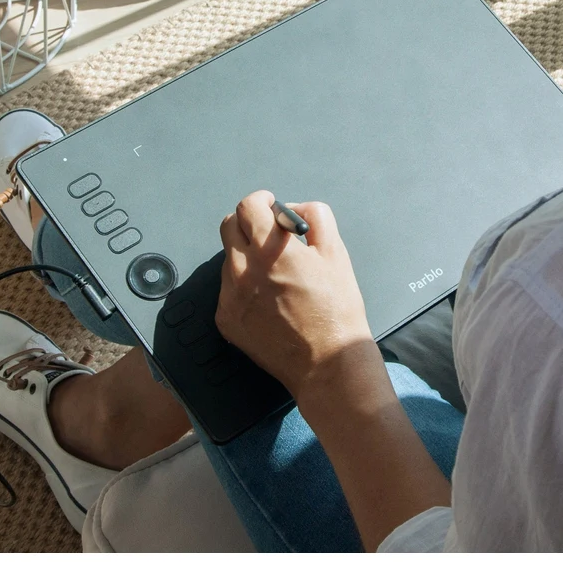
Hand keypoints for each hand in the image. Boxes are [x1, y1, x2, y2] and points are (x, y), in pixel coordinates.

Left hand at [215, 190, 380, 403]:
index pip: (247, 206)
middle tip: (268, 232)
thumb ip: (315, 218)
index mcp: (270, 248)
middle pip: (229, 227)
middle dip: (248, 222)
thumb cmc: (336, 308)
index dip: (261, 200)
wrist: (326, 361)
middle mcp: (242, 269)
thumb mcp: (336, 252)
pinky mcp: (226, 319)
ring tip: (275, 274)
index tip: (270, 205)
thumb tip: (293, 210)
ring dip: (246, 255)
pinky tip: (268, 300)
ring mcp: (230, 296)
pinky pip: (228, 289)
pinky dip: (243, 286)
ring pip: (229, 259)